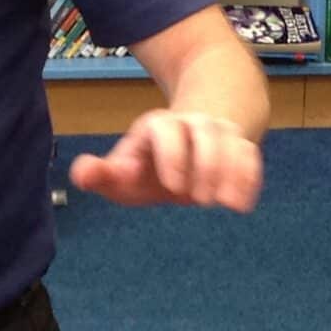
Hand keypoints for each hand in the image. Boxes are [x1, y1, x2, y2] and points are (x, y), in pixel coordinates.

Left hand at [68, 111, 261, 211]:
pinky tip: (242, 205)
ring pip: (231, 141)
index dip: (171, 154)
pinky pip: (250, 155)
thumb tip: (81, 174)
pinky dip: (249, 178)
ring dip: (231, 172)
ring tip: (226, 204)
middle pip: (204, 132)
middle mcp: (191, 125)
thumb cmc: (154, 162)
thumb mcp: (127, 170)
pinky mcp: (241, 146)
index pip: (165, 128)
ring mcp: (220, 133)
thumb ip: (104, 176)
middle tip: (198, 200)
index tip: (173, 185)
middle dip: (206, 164)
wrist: (194, 138)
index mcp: (159, 127)